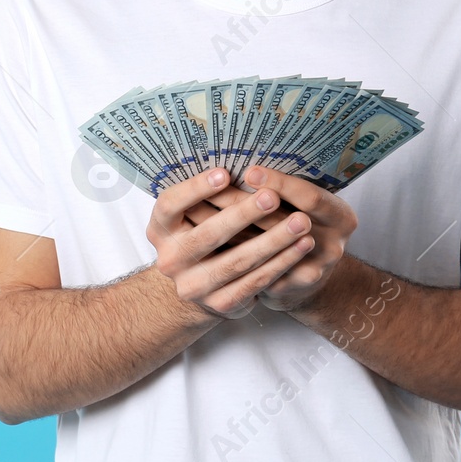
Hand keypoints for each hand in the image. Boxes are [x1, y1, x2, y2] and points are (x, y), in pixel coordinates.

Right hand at [145, 167, 315, 319]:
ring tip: (301, 222)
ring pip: (237, 261)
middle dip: (244, 213)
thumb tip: (236, 158)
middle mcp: (170, 259)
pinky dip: (281, 263)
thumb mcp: (189, 215)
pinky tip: (300, 247)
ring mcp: (193, 286)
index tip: (225, 173)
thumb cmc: (199, 234)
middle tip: (273, 196)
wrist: (198, 285)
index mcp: (159, 228)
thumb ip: (203, 196)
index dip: (196, 189)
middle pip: (208, 235)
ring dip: (274, 240)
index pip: (171, 204)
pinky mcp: (219, 303)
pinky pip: (255, 282)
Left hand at [188, 166, 357, 311]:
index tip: (248, 171)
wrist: (304, 273)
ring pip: (261, 249)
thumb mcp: (304, 202)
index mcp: (341, 217)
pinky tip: (198, 238)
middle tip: (210, 189)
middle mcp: (333, 247)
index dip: (279, 184)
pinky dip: (225, 253)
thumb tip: (238, 155)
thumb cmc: (297, 221)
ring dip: (226, 227)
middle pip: (282, 223)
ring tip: (193, 210)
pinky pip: (252, 272)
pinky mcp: (288, 291)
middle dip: (243, 205)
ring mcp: (313, 272)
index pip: (310, 198)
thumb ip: (282, 187)